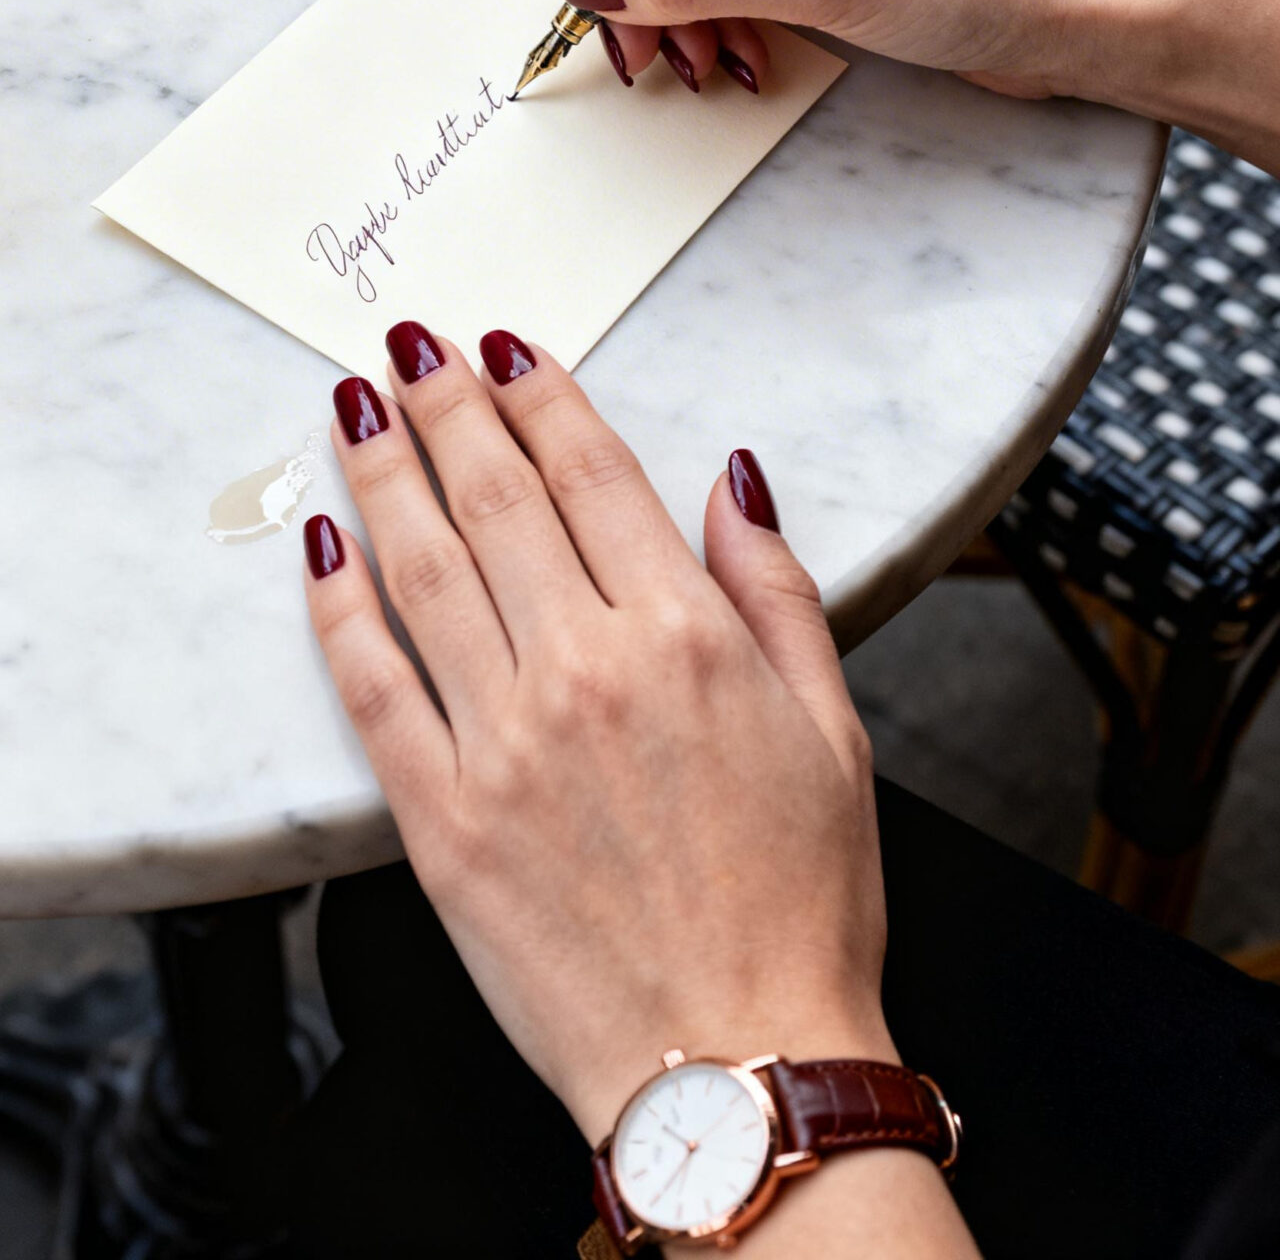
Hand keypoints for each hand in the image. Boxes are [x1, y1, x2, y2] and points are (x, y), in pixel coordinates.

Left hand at [304, 326, 892, 1146]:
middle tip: (409, 349)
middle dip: (446, 407)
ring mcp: (503, 742)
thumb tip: (735, 480)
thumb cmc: (798, 904)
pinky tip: (322, 546)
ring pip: (422, 570)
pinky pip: (373, 688)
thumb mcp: (834, 730)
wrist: (735, 1069)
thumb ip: (777, 591)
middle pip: (495, 499)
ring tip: (352, 408)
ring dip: (382, 474)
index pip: (593, 473)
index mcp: (685, 636)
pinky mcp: (441, 819)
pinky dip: (340, 608)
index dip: (540, 394)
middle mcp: (585, 669)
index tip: (505, 349)